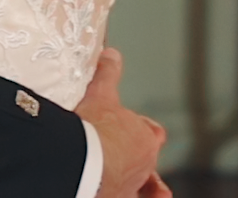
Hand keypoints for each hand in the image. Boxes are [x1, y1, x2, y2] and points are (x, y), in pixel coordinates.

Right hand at [75, 49, 165, 197]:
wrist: (85, 161)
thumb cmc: (95, 129)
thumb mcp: (101, 94)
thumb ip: (108, 75)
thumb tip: (111, 54)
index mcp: (145, 139)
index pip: (151, 134)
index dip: (141, 130)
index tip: (129, 126)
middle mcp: (144, 166)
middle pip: (144, 159)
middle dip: (130, 154)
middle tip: (114, 150)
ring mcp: (131, 186)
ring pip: (137, 182)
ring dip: (129, 176)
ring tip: (115, 171)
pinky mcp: (118, 196)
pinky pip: (130, 195)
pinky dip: (130, 192)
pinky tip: (130, 188)